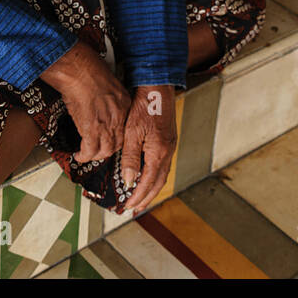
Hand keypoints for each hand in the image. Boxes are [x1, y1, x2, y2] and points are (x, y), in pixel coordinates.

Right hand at [40, 40, 130, 163]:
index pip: (124, 128)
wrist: (78, 68)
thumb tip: (100, 103)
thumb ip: (108, 96)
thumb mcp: (106, 82)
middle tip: (97, 151)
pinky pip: (89, 150)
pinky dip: (84, 155)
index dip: (115, 137)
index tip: (108, 140)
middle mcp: (118, 115)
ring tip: (87, 154)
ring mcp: (106, 123)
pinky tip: (79, 155)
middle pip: (117, 143)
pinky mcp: (91, 128)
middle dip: (106, 150)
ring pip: (105, 150)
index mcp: (124, 103)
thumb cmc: (88, 68)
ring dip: (95, 155)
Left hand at [119, 85, 176, 212]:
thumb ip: (131, 158)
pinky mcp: (168, 141)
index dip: (138, 196)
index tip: (128, 207)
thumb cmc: (145, 107)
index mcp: (159, 152)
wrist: (157, 88)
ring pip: (162, 175)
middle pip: (158, 182)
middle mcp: (167, 152)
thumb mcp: (133, 132)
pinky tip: (148, 176)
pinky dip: (155, 176)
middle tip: (135, 209)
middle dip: (146, 198)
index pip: (148, 182)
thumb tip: (129, 180)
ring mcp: (170, 146)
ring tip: (141, 198)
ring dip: (151, 188)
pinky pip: (163, 165)